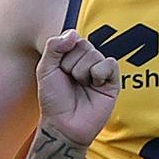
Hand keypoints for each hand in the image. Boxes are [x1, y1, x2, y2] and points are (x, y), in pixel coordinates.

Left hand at [35, 30, 119, 146]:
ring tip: (81, 87)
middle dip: (72, 64)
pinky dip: (100, 73)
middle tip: (70, 81)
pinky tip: (95, 85)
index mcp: (71, 56)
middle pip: (84, 46)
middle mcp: (86, 61)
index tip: (59, 70)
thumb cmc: (53, 100)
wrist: (63, 125)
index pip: (73, 39)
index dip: (64, 53)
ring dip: (83, 72)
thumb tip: (73, 33)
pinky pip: (110, 64)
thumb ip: (54, 47)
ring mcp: (100, 71)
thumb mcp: (45, 70)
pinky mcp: (112, 82)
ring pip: (95, 55)